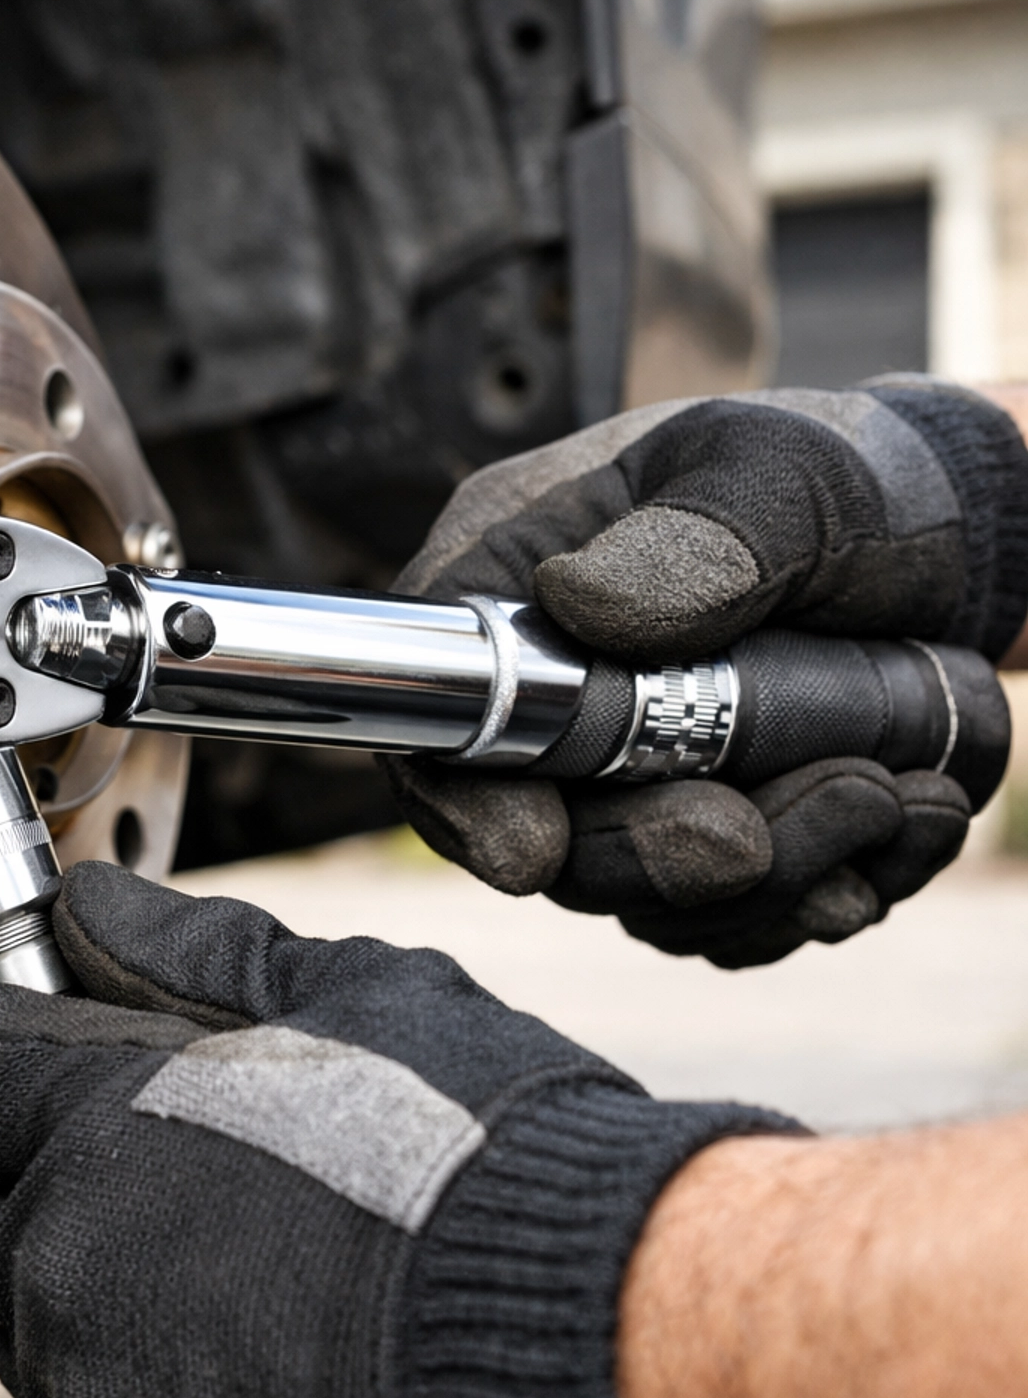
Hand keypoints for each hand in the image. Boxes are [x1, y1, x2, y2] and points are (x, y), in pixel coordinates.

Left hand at [0, 861, 789, 1397]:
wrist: (594, 1359)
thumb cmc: (482, 1162)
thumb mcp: (352, 998)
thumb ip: (198, 954)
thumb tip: (99, 908)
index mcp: (90, 1136)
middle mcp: (69, 1285)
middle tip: (94, 1151)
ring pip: (43, 1355)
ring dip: (95, 1309)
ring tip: (224, 1275)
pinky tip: (256, 1388)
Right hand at [388, 383, 1027, 965]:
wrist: (957, 547)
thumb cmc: (851, 481)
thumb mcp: (785, 474)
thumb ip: (700, 536)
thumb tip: (584, 606)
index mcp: (523, 583)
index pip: (440, 714)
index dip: (465, 800)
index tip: (534, 848)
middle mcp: (556, 701)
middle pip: (553, 841)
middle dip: (660, 853)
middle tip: (757, 838)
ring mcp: (633, 788)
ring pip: (659, 902)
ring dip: (784, 877)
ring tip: (900, 791)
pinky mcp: (715, 840)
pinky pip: (744, 923)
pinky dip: (832, 893)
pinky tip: (912, 816)